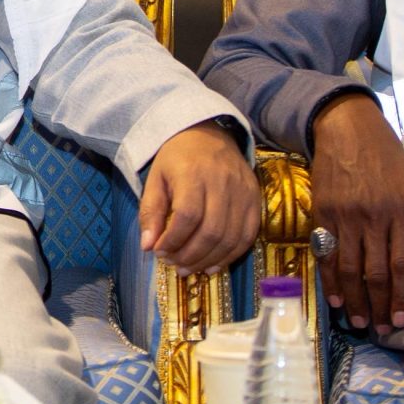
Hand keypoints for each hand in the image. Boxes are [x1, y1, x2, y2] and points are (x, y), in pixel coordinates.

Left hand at [138, 122, 259, 273]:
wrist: (208, 134)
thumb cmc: (177, 158)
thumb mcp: (155, 179)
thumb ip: (151, 212)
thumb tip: (147, 247)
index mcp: (193, 174)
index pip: (187, 216)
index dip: (173, 241)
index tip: (159, 252)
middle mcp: (223, 183)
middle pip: (211, 231)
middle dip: (190, 256)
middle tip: (174, 265)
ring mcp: (243, 192)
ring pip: (231, 238)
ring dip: (209, 260)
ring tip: (189, 268)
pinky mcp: (255, 200)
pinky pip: (248, 236)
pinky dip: (230, 256)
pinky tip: (213, 265)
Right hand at [307, 92, 403, 331]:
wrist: (346, 128)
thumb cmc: (386, 158)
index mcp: (402, 210)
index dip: (403, 294)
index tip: (402, 319)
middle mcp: (374, 216)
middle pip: (376, 270)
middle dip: (380, 304)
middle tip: (382, 330)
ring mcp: (346, 216)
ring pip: (350, 267)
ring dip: (355, 299)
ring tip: (360, 322)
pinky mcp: (322, 213)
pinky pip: (327, 253)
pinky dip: (331, 279)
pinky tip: (336, 299)